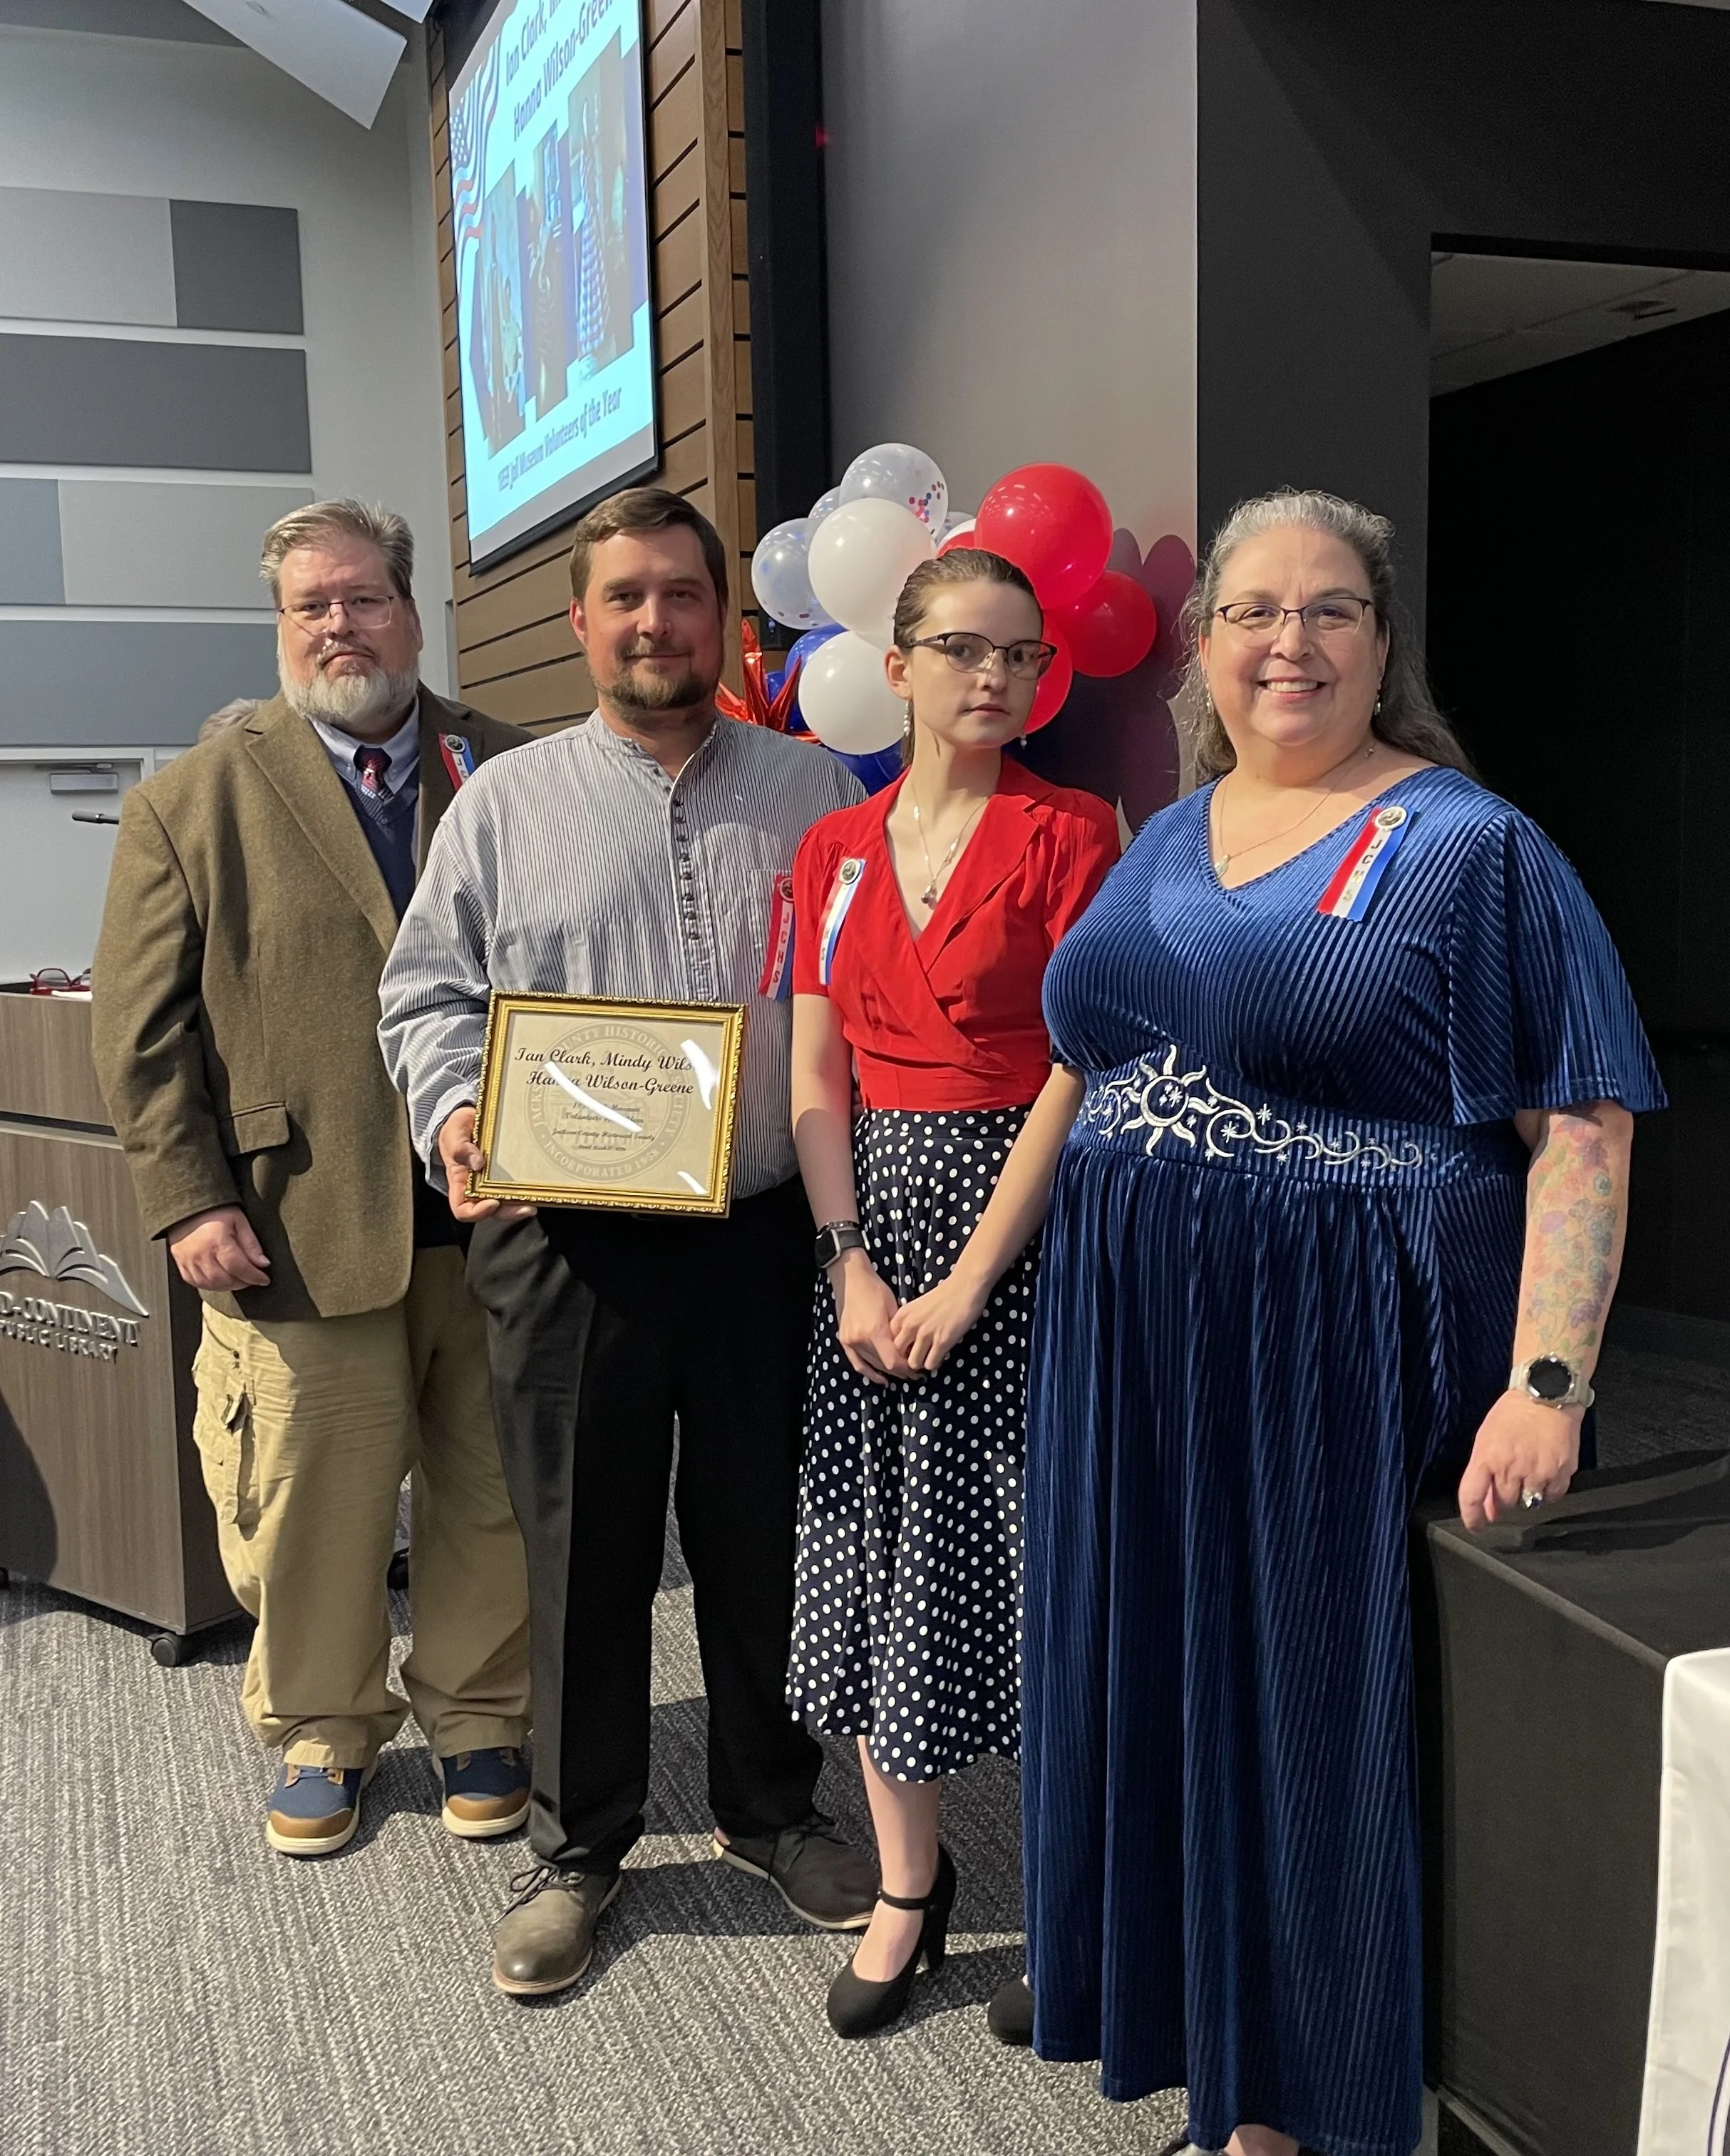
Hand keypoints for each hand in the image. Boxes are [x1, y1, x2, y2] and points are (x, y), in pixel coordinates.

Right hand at [167, 1205, 270, 1292]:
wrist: (188, 1207)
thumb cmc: (215, 1212)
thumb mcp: (239, 1221)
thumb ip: (251, 1244)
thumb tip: (263, 1263)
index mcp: (217, 1241)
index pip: (238, 1267)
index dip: (254, 1276)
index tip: (264, 1279)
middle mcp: (200, 1254)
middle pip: (224, 1280)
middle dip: (242, 1282)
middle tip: (252, 1278)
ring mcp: (188, 1261)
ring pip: (210, 1285)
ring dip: (228, 1286)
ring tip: (238, 1279)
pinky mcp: (181, 1264)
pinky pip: (196, 1283)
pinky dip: (211, 1285)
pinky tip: (221, 1279)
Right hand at [437, 1106, 536, 1222]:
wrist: (471, 1117)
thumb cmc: (457, 1130)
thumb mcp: (453, 1134)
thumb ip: (459, 1148)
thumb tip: (477, 1163)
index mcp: (461, 1183)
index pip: (464, 1210)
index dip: (477, 1213)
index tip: (492, 1202)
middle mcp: (481, 1187)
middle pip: (495, 1210)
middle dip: (511, 1212)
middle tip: (528, 1207)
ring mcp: (498, 1181)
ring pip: (512, 1200)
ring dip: (525, 1201)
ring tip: (539, 1196)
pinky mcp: (513, 1172)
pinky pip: (522, 1183)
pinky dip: (532, 1185)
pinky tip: (542, 1179)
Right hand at [831, 1250, 914, 1385]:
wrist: (852, 1280)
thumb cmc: (876, 1290)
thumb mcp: (894, 1309)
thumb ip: (900, 1333)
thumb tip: (911, 1350)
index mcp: (874, 1331)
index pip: (892, 1361)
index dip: (906, 1369)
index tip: (918, 1369)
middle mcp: (860, 1340)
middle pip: (883, 1365)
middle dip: (901, 1372)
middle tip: (916, 1375)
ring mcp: (850, 1342)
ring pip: (873, 1365)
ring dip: (889, 1372)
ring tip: (904, 1375)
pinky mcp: (845, 1341)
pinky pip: (857, 1364)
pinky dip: (869, 1373)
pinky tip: (882, 1379)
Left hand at [889, 1265, 990, 1373]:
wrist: (964, 1286)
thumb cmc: (944, 1296)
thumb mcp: (917, 1307)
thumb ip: (908, 1323)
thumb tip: (906, 1345)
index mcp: (902, 1316)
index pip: (889, 1343)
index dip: (899, 1350)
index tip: (909, 1351)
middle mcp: (910, 1325)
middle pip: (898, 1355)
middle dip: (908, 1360)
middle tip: (919, 1358)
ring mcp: (925, 1333)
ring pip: (914, 1363)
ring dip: (922, 1363)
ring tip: (930, 1357)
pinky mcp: (942, 1341)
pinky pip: (930, 1364)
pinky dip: (935, 1363)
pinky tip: (940, 1355)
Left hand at [1458, 1391, 1581, 1530]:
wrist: (1546, 1395)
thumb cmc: (1513, 1414)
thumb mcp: (1487, 1438)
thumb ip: (1484, 1474)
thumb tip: (1487, 1508)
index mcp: (1486, 1457)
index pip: (1472, 1497)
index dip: (1472, 1518)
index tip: (1476, 1526)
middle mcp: (1511, 1467)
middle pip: (1504, 1504)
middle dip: (1504, 1500)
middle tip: (1510, 1481)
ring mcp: (1537, 1471)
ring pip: (1529, 1502)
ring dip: (1527, 1492)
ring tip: (1530, 1467)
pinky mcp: (1561, 1472)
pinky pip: (1552, 1496)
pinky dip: (1548, 1490)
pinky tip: (1546, 1470)